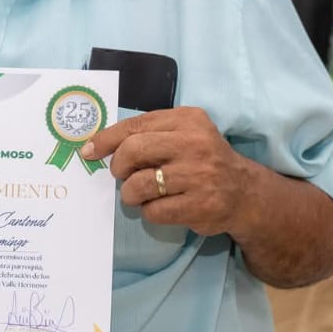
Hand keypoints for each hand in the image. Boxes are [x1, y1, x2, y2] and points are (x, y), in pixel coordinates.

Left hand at [80, 107, 254, 234]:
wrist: (244, 193)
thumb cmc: (202, 161)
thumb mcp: (183, 134)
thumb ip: (148, 134)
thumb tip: (96, 146)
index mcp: (188, 120)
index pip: (135, 125)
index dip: (106, 139)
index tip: (88, 152)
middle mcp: (195, 144)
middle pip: (133, 151)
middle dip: (118, 166)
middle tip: (122, 175)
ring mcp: (199, 176)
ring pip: (139, 184)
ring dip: (130, 193)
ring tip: (140, 194)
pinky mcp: (200, 205)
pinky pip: (153, 211)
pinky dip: (149, 211)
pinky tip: (162, 206)